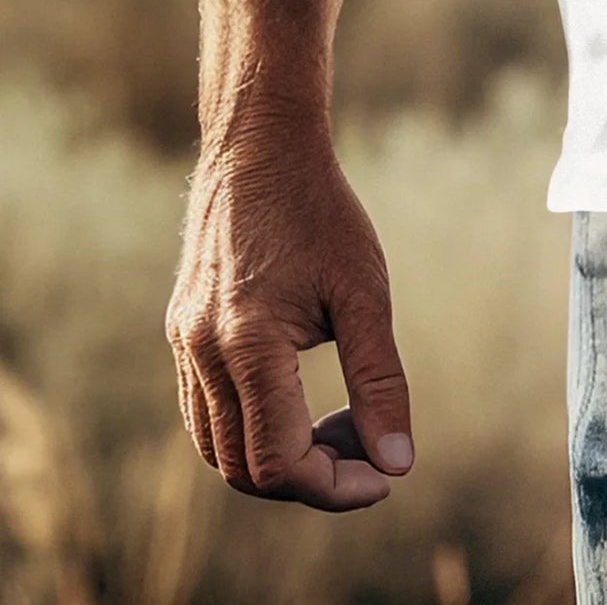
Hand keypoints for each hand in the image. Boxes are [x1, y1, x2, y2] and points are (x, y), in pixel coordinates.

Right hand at [167, 115, 413, 511]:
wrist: (260, 148)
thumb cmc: (321, 211)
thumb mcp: (365, 291)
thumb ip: (380, 380)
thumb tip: (398, 463)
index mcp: (248, 343)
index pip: (280, 462)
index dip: (335, 486)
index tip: (383, 475)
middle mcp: (203, 352)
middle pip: (245, 470)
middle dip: (312, 480)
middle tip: (369, 449)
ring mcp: (184, 345)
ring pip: (218, 449)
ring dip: (278, 461)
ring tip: (341, 425)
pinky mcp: (181, 334)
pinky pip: (205, 414)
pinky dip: (251, 430)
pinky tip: (302, 404)